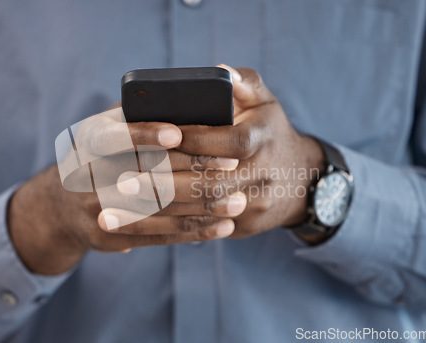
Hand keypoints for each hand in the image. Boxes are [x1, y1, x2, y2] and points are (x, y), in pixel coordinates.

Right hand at [8, 108, 240, 274]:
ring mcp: (96, 209)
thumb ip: (140, 114)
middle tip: (233, 165)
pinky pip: (159, 235)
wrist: (62, 205)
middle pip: (146, 174)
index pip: (115, 137)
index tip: (179, 133)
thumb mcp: (112, 127)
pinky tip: (222, 226)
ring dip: (202, 206)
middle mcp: (87, 174)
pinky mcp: (109, 236)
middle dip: (193, 169)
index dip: (145, 134)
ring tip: (237, 201)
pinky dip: (194, 230)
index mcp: (88, 139)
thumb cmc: (105, 154)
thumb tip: (190, 101)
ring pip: (158, 208)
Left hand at [112, 65, 324, 240]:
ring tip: (124, 208)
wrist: (301, 180)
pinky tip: (144, 225)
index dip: (193, 141)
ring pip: (205, 210)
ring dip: (162, 212)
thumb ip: (245, 83)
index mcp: (264, 139)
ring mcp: (257, 204)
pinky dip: (174, 227)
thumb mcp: (265, 104)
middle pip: (211, 183)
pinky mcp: (247, 226)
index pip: (228, 142)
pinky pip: (208, 228)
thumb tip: (220, 70)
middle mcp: (264, 175)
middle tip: (123, 183)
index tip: (155, 141)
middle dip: (165, 184)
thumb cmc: (271, 134)